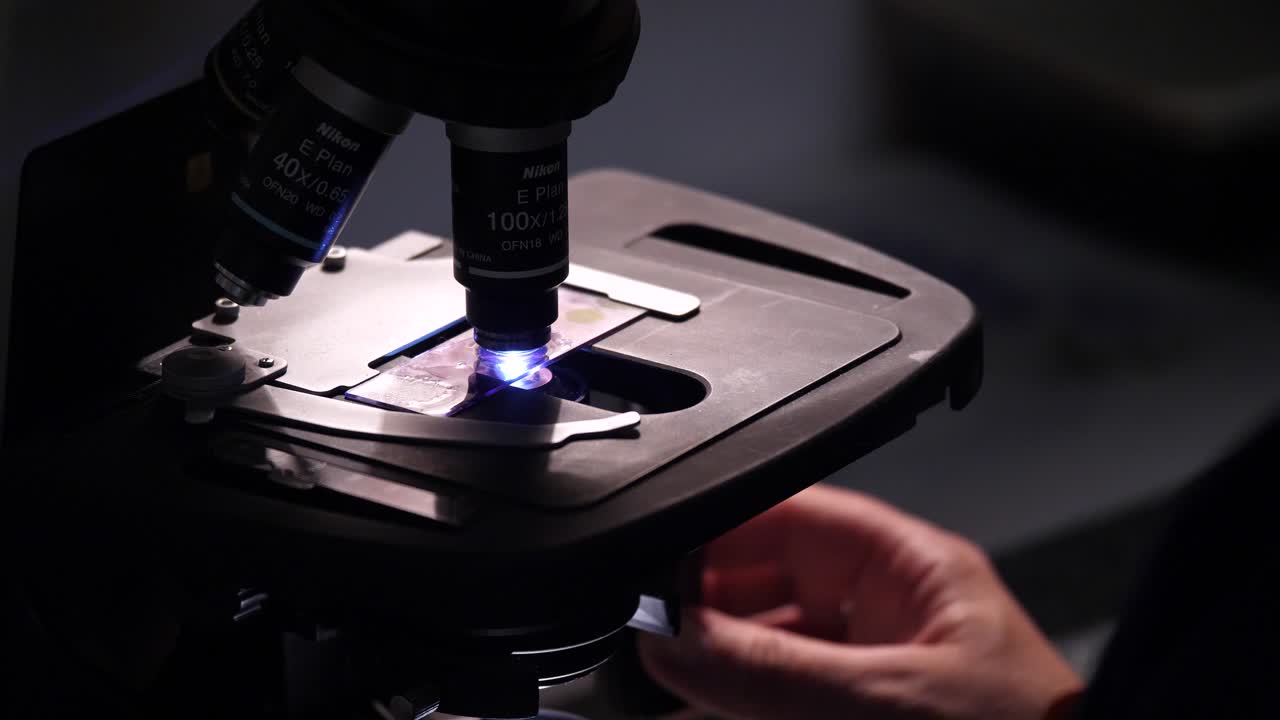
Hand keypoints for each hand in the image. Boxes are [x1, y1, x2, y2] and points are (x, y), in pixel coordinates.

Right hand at [638, 484, 1082, 719]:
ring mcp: (876, 669)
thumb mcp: (887, 702)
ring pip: (768, 645)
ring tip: (660, 681)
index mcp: (912, 569)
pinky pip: (782, 698)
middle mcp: (890, 612)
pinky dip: (737, 705)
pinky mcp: (864, 713)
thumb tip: (674, 640)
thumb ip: (774, 671)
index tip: (656, 563)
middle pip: (769, 584)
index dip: (719, 531)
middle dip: (704, 608)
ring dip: (714, 663)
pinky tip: (696, 709)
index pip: (796, 516)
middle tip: (650, 637)